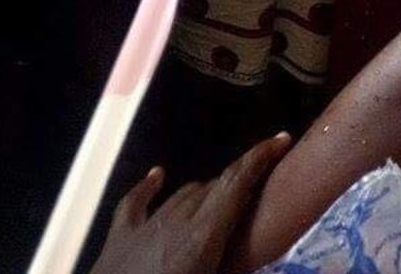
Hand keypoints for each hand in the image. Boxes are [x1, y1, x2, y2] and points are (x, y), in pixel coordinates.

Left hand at [90, 134, 290, 273]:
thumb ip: (233, 264)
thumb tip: (251, 261)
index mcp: (202, 238)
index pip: (235, 183)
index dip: (259, 158)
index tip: (281, 139)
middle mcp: (177, 222)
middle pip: (213, 187)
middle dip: (237, 186)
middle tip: (253, 200)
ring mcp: (145, 227)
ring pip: (184, 193)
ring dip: (205, 194)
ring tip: (218, 203)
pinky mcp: (118, 239)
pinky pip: (134, 202)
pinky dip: (148, 186)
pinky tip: (157, 175)